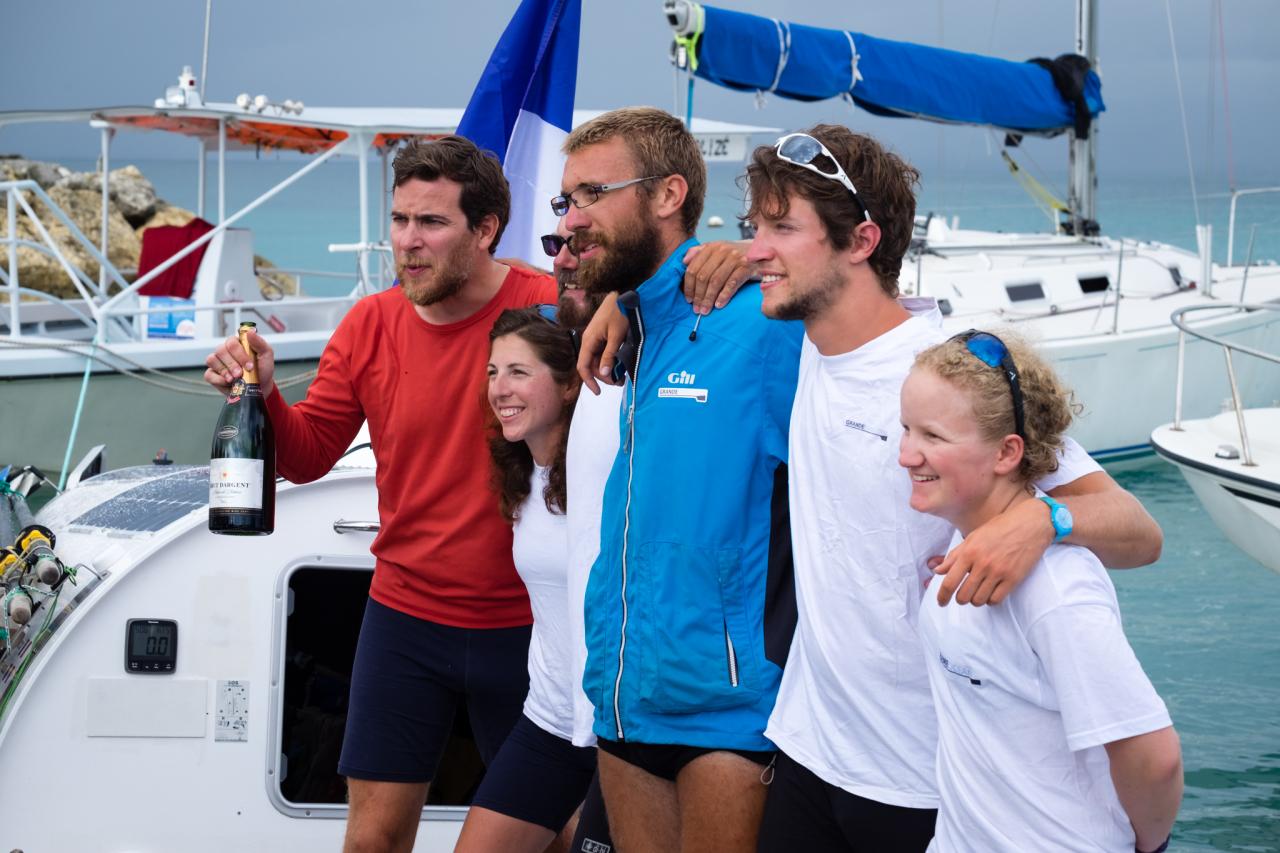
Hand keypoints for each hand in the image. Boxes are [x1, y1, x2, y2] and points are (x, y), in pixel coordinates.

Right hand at [203, 328, 276, 395]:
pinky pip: (209, 374)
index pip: (231, 342)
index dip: (239, 354)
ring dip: (224, 371)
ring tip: (235, 379)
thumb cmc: (262, 369)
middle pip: (220, 350)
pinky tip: (228, 383)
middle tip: (240, 374)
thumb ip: (259, 343)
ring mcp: (218, 362)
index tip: (250, 366)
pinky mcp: (213, 374)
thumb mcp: (266, 355)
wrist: (260, 387)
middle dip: (232, 364)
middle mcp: (225, 350)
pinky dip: (218, 380)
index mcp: (237, 343)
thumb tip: (250, 332)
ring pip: (212, 360)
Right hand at [576, 293, 626, 394]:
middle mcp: (589, 341)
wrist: (623, 295)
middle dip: (603, 376)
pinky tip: (620, 363)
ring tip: (622, 375)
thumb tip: (605, 373)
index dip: (589, 381)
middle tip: (619, 381)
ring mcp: (595, 339)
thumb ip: (610, 354)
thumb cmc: (619, 312)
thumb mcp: (617, 336)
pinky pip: (603, 353)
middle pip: (591, 365)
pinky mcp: (602, 337)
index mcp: (588, 341)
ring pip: (597, 360)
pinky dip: (610, 360)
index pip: (583, 366)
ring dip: (608, 369)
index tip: (598, 392)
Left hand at [682, 241, 755, 314]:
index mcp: (711, 247)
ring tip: (705, 310)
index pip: (693, 268)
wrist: (762, 252)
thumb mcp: (717, 250)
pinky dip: (724, 296)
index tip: (688, 299)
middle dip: (698, 295)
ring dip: (709, 299)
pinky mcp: (746, 267)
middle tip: (696, 308)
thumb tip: (684, 261)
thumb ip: (699, 252)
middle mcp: (722, 251)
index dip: (689, 286)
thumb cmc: (736, 254)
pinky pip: (732, 284)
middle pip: (703, 276)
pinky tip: (719, 305)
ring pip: (716, 281)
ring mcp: (735, 258)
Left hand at [932, 498, 1052, 605]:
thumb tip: (937, 571)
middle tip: (962, 596)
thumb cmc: (1000, 528)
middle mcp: (982, 564)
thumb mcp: (973, 537)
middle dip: (959, 599)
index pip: (950, 582)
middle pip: (963, 595)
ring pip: (978, 600)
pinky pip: (996, 600)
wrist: (1030, 524)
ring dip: (974, 600)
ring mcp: (999, 572)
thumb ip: (954, 555)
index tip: (941, 602)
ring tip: (977, 592)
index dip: (942, 596)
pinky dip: (990, 600)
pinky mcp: (1014, 579)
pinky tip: (990, 592)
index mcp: (969, 552)